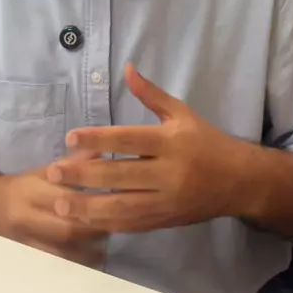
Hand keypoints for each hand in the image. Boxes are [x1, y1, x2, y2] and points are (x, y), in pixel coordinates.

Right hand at [0, 152, 106, 265]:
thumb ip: (71, 164)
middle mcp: (27, 217)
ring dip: (86, 251)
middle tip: (113, 226)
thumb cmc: (20, 186)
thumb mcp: (42, 171)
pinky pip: (51, 263)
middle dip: (92, 230)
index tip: (112, 203)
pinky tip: (88, 259)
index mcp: (32, 191)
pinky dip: (72, 263)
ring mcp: (24, 239)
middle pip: (65, 229)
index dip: (90, 203)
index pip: (65, 198)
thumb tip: (100, 151)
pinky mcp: (25, 255)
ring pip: (60, 252)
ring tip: (104, 246)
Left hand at [46, 64, 250, 234]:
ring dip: (87, 207)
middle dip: (83, 175)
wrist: (238, 181)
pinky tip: (83, 220)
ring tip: (59, 202)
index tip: (70, 137)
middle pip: (120, 175)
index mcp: (170, 141)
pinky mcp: (164, 221)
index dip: (98, 138)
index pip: (128, 139)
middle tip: (53, 172)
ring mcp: (166, 200)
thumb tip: (127, 68)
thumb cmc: (206, 141)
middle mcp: (168, 172)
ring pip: (122, 206)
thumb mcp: (182, 113)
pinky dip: (105, 224)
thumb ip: (151, 94)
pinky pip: (131, 225)